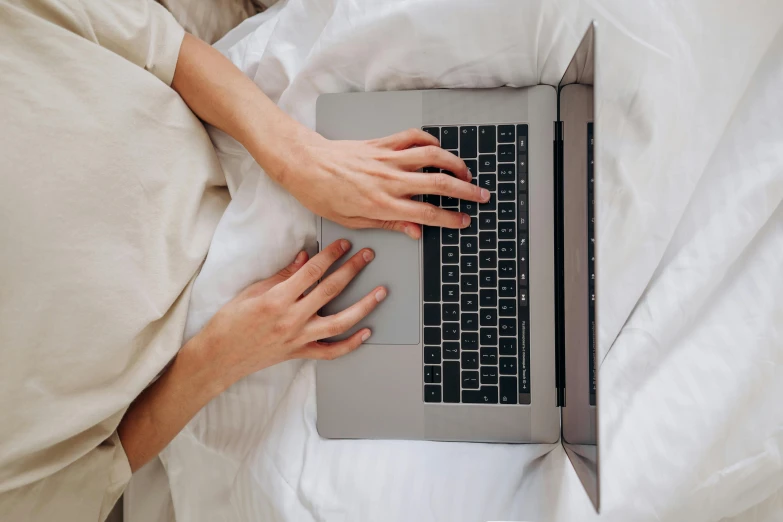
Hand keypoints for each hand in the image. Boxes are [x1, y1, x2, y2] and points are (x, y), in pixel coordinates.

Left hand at [169, 35, 486, 238]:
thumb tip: (416, 232)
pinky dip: (429, 141)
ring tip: (467, 172)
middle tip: (482, 197)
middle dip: (465, 191)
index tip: (465, 222)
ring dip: (455, 163)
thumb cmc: (321, 194)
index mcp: (382, 205)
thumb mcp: (353, 221)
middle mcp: (389, 180)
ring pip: (431, 156)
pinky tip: (437, 149)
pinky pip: (412, 138)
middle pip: (438, 184)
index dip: (450, 219)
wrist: (303, 164)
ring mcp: (387, 159)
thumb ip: (389, 225)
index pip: (427, 213)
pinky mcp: (381, 144)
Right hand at [200, 239, 384, 387]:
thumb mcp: (252, 292)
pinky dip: (351, 344)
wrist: (218, 358)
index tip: (344, 244)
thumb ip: (281, 276)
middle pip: (330, 291)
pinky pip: (330, 351)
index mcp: (277, 300)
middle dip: (352, 270)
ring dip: (363, 306)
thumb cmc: (229, 323)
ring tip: (380, 292)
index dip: (330, 255)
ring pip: (339, 322)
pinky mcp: (299, 353)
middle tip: (367, 256)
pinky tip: (366, 332)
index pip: (311, 272)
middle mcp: (291, 319)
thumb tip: (304, 258)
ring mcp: (298, 338)